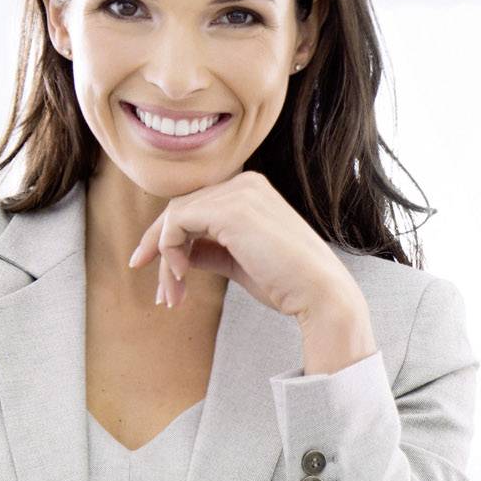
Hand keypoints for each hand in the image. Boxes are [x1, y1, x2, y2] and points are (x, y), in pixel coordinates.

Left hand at [127, 170, 363, 324]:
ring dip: (165, 259)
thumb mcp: (240, 263)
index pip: (197, 206)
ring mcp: (238, 193)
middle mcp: (244, 184)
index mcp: (252, 191)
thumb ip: (211, 251)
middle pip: (181, 209)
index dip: (171, 239)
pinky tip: (181, 276)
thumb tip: (181, 254)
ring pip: (175, 217)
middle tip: (162, 294)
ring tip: (172, 296)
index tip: (160, 275)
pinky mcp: (228, 211)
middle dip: (162, 251)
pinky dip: (169, 251)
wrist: (320, 295)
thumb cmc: (288, 285)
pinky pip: (177, 223)